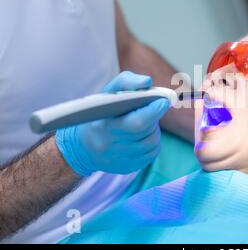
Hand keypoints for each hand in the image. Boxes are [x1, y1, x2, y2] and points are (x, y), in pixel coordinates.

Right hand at [55, 71, 169, 175]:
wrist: (82, 146)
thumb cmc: (100, 112)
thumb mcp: (108, 92)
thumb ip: (128, 82)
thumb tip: (147, 82)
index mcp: (104, 124)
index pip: (137, 122)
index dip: (153, 112)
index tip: (163, 101)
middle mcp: (110, 144)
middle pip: (147, 132)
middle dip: (154, 118)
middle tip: (154, 108)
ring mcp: (118, 159)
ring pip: (152, 143)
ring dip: (154, 131)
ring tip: (145, 123)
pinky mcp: (127, 168)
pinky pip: (150, 155)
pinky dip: (151, 144)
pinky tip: (142, 136)